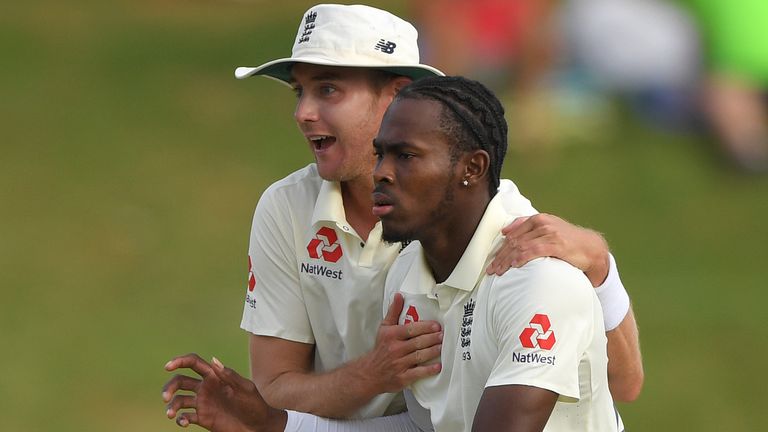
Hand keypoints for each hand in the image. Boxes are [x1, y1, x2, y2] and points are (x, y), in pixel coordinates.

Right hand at [162, 354, 286, 431]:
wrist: (259, 426)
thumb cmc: (255, 405)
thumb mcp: (245, 389)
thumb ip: (229, 376)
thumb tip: (213, 360)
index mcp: (215, 377)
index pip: (194, 363)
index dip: (180, 361)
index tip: (168, 367)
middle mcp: (206, 388)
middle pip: (180, 381)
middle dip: (169, 386)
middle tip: (165, 397)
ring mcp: (203, 403)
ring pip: (179, 399)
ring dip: (171, 405)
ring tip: (171, 414)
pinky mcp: (202, 418)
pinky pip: (185, 416)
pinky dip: (180, 419)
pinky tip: (184, 422)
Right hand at [355, 293, 442, 394]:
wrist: (370, 373)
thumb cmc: (380, 348)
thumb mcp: (384, 328)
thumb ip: (393, 312)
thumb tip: (399, 295)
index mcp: (392, 335)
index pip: (411, 329)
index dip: (425, 327)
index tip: (436, 325)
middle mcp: (395, 349)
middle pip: (418, 342)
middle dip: (432, 338)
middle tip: (443, 335)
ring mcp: (399, 364)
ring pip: (419, 356)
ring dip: (433, 351)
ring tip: (442, 347)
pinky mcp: (402, 377)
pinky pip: (418, 373)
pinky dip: (428, 370)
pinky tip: (438, 366)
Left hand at [486, 213, 609, 285]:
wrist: (591, 248)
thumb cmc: (568, 241)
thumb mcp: (548, 229)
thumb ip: (528, 228)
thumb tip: (505, 231)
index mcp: (538, 219)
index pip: (513, 234)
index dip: (500, 248)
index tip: (492, 260)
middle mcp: (542, 224)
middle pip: (515, 241)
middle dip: (501, 256)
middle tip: (492, 269)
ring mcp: (549, 233)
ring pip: (521, 246)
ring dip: (508, 260)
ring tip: (499, 271)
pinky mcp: (556, 244)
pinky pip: (534, 250)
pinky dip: (522, 258)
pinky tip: (515, 265)